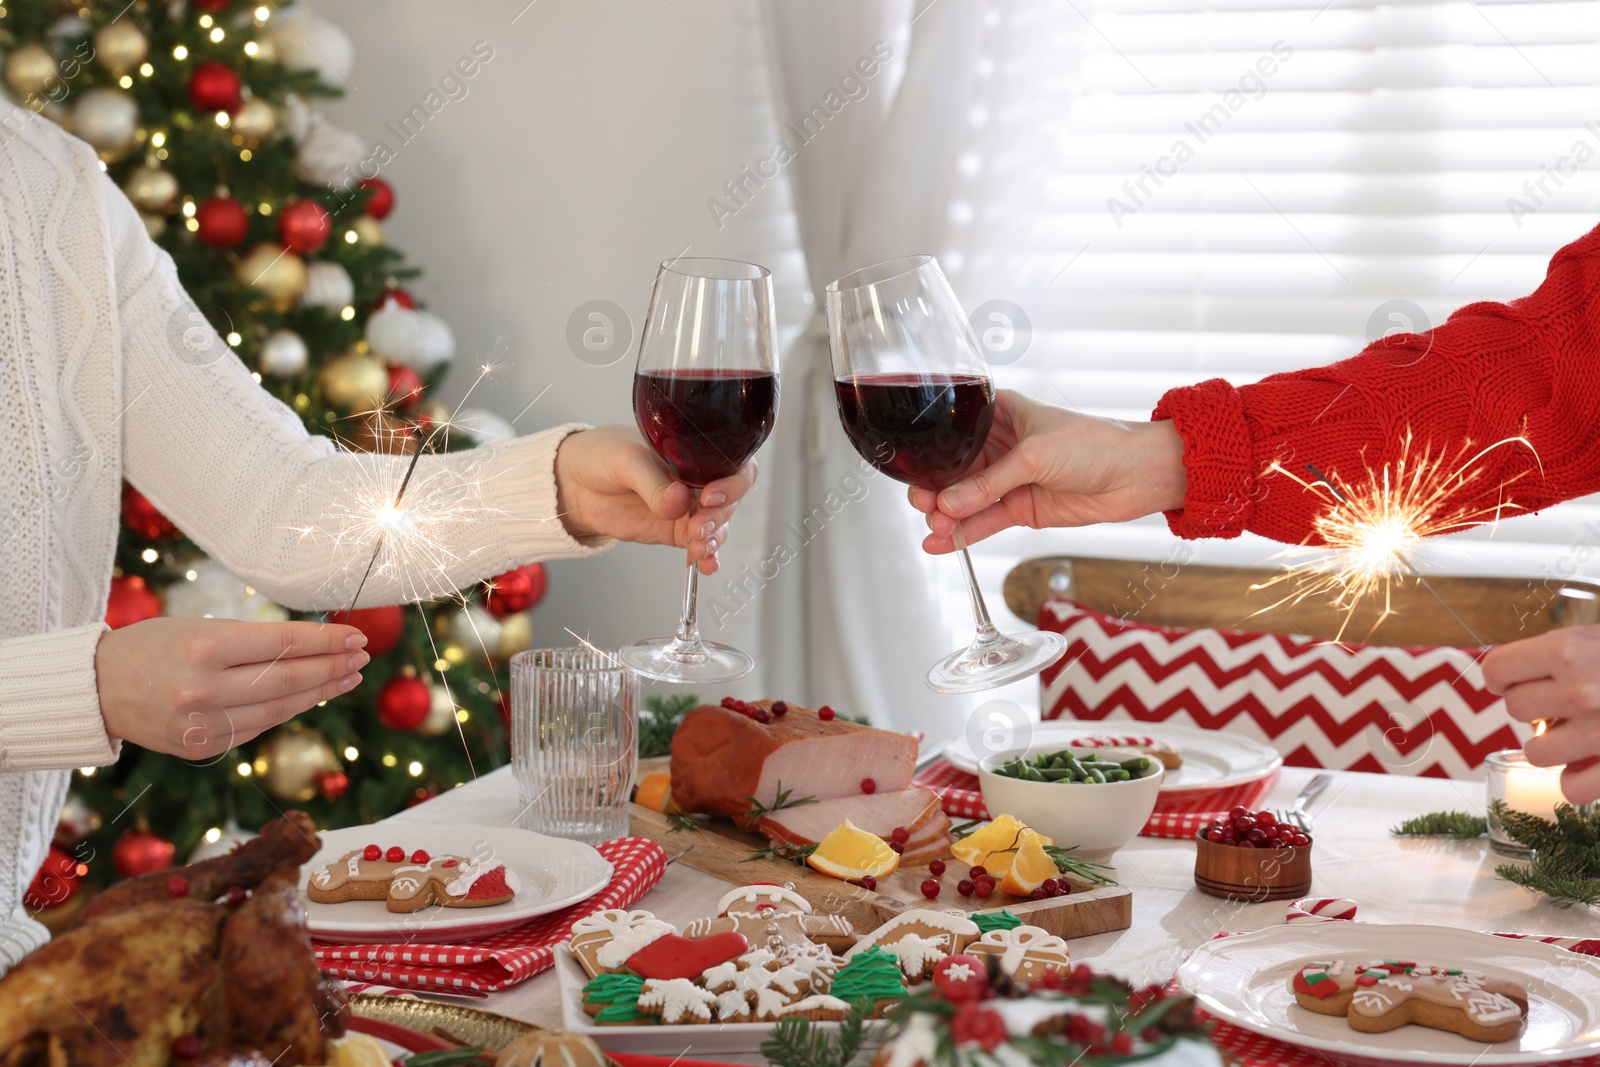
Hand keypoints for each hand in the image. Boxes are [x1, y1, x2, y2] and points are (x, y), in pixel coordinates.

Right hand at [96, 618, 367, 759]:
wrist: (93, 689)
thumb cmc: (151, 647)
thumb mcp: (198, 629)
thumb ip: (250, 642)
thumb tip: (311, 649)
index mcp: (205, 648)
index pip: (284, 644)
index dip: (326, 641)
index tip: (356, 636)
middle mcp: (206, 689)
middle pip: (289, 679)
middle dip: (332, 667)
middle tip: (362, 658)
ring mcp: (204, 724)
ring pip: (280, 708)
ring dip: (319, 692)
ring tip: (346, 678)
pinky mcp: (202, 748)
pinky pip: (258, 726)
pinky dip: (287, 711)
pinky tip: (309, 697)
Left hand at [553, 425, 755, 574]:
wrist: (574, 484)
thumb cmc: (600, 456)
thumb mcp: (625, 461)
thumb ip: (652, 483)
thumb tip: (679, 503)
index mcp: (694, 452)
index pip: (733, 465)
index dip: (732, 482)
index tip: (711, 496)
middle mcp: (698, 479)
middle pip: (730, 499)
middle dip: (719, 516)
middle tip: (698, 526)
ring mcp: (689, 507)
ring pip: (718, 525)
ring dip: (713, 538)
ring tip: (698, 548)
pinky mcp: (676, 531)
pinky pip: (701, 545)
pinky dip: (708, 557)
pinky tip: (707, 565)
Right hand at [907, 391, 1187, 552]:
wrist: (1135, 475)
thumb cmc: (1093, 444)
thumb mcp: (1034, 456)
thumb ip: (989, 483)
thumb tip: (948, 505)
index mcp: (999, 415)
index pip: (953, 434)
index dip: (932, 454)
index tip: (915, 474)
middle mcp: (998, 446)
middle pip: (952, 471)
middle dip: (934, 491)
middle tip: (925, 506)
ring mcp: (1008, 480)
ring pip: (964, 500)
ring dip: (946, 516)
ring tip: (935, 530)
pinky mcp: (1020, 509)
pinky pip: (984, 522)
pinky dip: (963, 535)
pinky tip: (942, 544)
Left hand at [1483, 625, 1599, 803]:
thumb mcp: (1593, 639)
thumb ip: (1553, 655)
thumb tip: (1502, 676)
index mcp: (1567, 650)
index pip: (1495, 670)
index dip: (1504, 677)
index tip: (1516, 681)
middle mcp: (1579, 690)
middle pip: (1515, 709)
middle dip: (1534, 707)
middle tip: (1562, 702)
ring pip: (1535, 753)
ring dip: (1552, 746)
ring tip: (1579, 733)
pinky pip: (1571, 790)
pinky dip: (1577, 782)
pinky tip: (1591, 764)